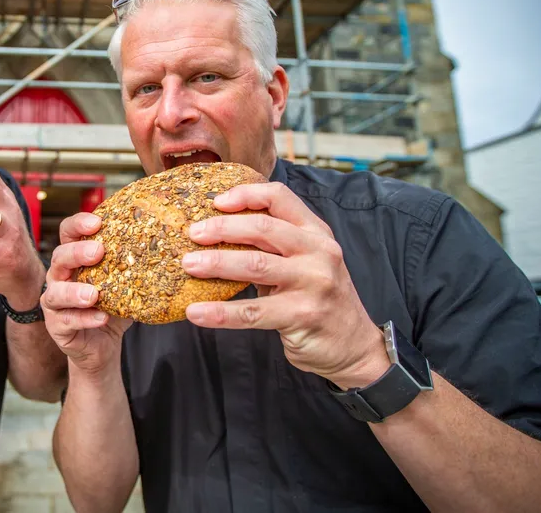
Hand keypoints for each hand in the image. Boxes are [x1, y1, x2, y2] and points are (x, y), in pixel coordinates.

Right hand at [41, 212, 131, 374]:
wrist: (103, 344)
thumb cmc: (113, 306)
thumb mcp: (125, 281)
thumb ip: (134, 264)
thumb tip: (168, 243)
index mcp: (74, 259)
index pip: (68, 233)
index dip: (78, 224)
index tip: (97, 222)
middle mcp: (60, 276)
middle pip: (59, 257)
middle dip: (77, 253)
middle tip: (98, 252)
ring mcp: (54, 302)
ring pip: (55, 292)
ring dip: (74, 291)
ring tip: (94, 294)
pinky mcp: (56, 326)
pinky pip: (66, 321)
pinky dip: (84, 319)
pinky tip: (102, 317)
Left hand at [181, 182, 389, 389]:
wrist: (353, 346)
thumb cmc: (317, 298)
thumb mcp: (303, 262)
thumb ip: (272, 245)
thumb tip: (215, 232)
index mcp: (316, 232)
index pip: (280, 197)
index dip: (245, 194)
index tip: (215, 202)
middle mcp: (319, 252)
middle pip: (263, 228)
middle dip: (222, 228)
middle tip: (191, 234)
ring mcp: (313, 283)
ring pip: (255, 265)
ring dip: (216, 263)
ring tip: (187, 265)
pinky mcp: (302, 315)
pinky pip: (252, 312)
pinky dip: (220, 313)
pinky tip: (195, 312)